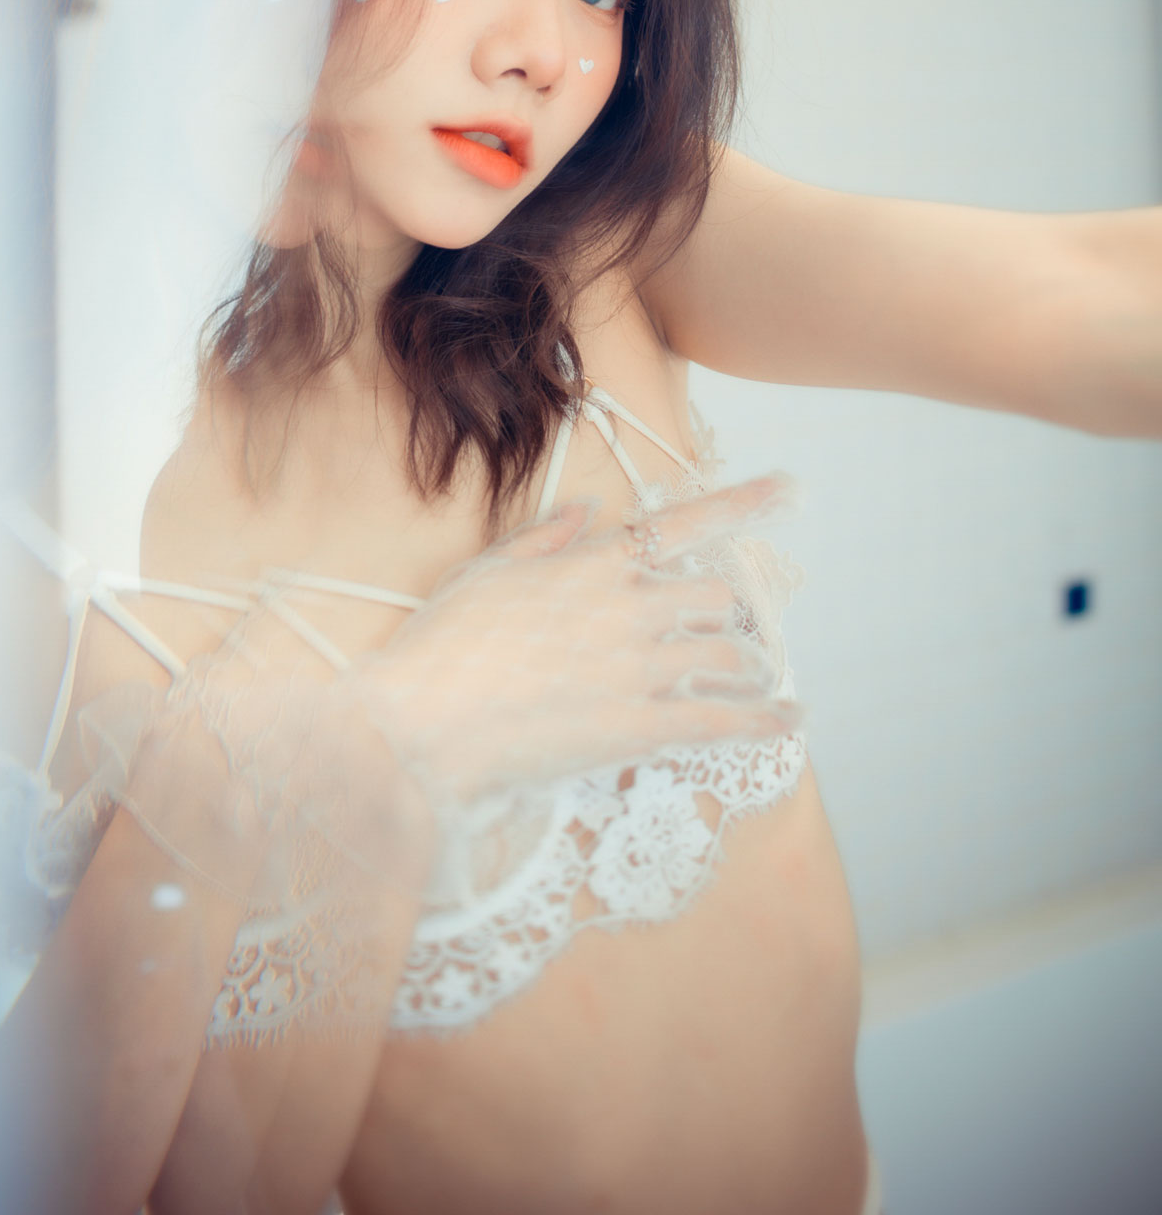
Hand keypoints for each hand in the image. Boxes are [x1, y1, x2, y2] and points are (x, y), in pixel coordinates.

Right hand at [343, 477, 800, 812]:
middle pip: (714, 596)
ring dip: (745, 666)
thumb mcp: (488, 572)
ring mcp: (640, 667)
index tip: (789, 490)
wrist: (424, 725)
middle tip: (727, 632)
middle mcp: (629, 607)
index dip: (742, 504)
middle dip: (724, 614)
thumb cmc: (445, 647)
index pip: (681, 523)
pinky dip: (765, 720)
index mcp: (593, 565)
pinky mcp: (642, 726)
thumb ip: (546, 539)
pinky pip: (723, 719)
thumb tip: (585, 512)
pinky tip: (792, 719)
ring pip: (727, 654)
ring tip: (758, 680)